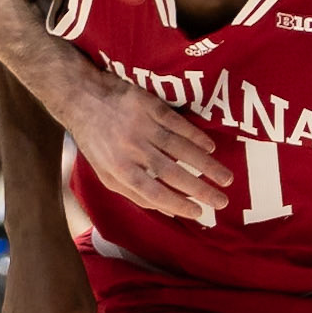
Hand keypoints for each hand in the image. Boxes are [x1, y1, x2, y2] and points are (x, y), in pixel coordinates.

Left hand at [55, 63, 231, 220]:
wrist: (84, 99)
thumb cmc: (98, 143)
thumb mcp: (107, 174)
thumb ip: (134, 193)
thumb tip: (168, 210)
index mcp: (119, 170)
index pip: (153, 193)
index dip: (177, 204)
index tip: (199, 213)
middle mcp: (132, 149)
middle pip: (172, 173)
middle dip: (201, 189)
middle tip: (222, 201)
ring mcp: (142, 126)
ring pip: (180, 149)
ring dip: (206, 165)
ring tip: (226, 178)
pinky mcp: (150, 106)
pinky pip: (178, 124)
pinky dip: (196, 137)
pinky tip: (210, 148)